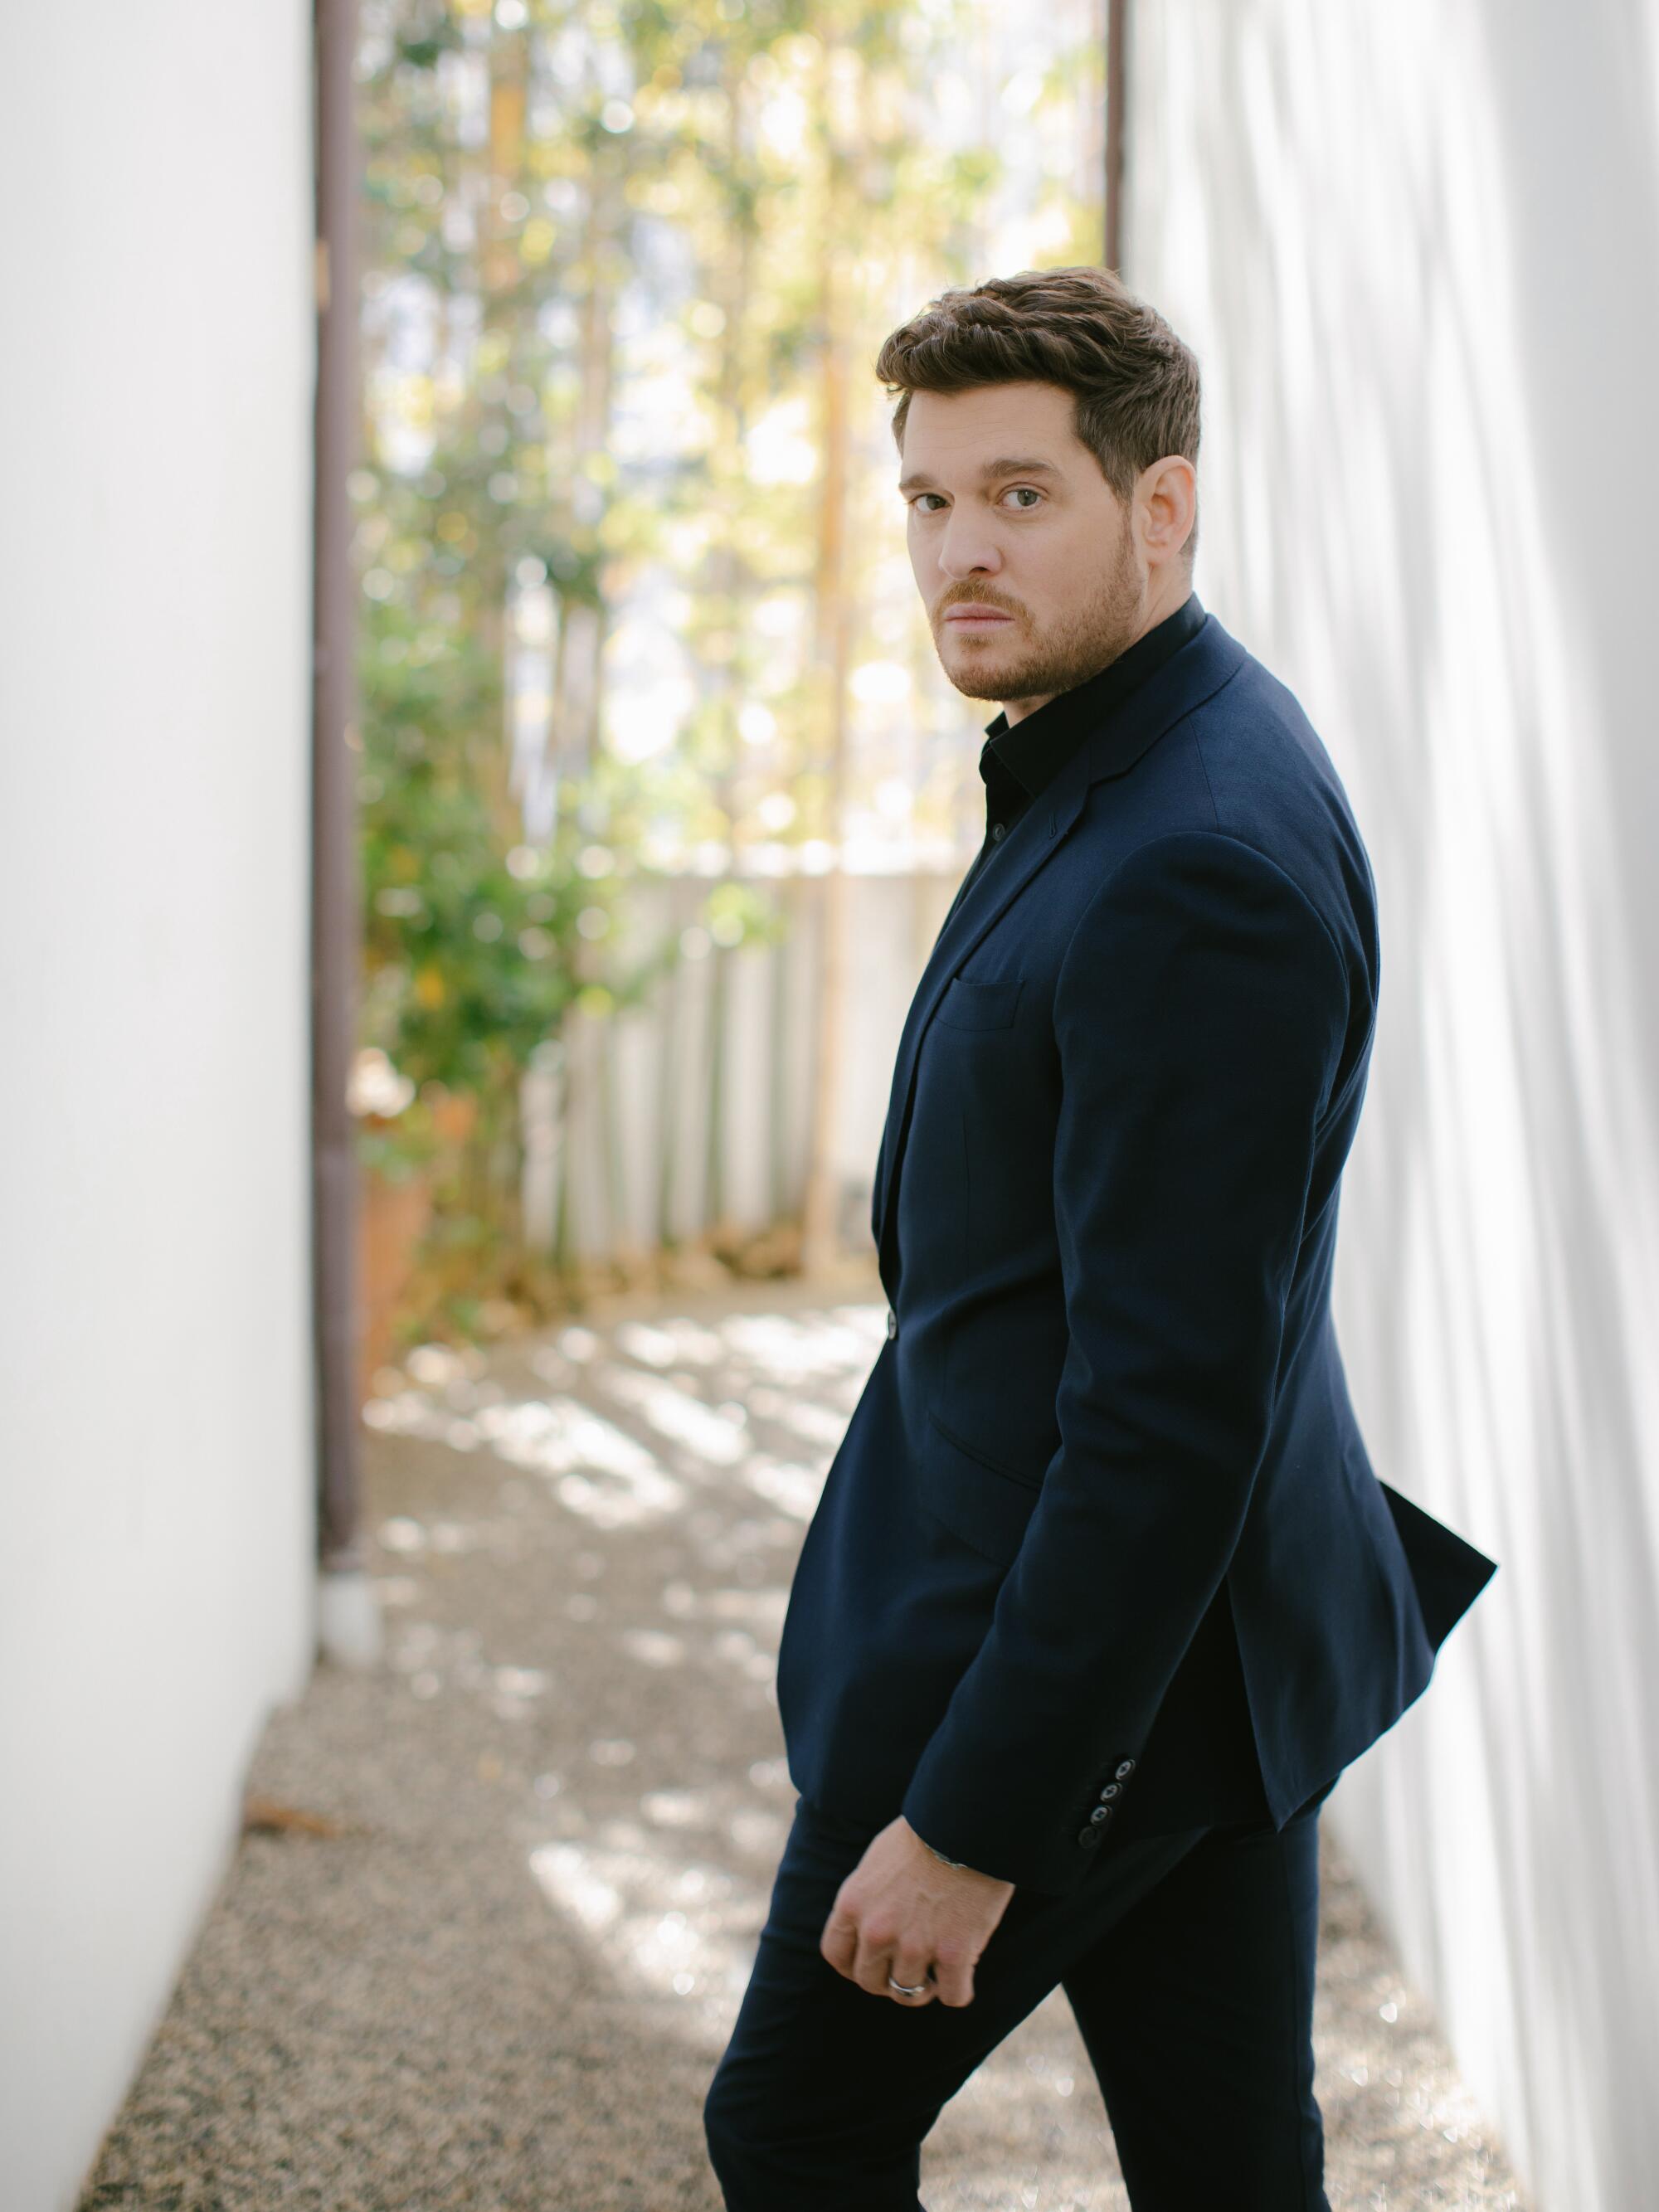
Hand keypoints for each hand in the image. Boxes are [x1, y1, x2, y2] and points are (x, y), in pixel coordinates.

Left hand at [818, 1814, 1014, 2006]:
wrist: (966, 1824)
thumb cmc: (924, 1835)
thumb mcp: (876, 1863)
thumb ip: (865, 1900)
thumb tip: (864, 1930)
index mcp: (853, 1904)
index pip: (836, 1955)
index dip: (854, 1966)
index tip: (873, 1964)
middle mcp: (877, 1931)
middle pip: (870, 1982)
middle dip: (889, 1980)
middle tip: (910, 1968)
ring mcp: (914, 1945)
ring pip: (909, 1995)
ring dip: (924, 1987)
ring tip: (937, 1971)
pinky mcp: (953, 1955)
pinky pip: (953, 1996)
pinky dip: (959, 1989)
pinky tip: (964, 1974)